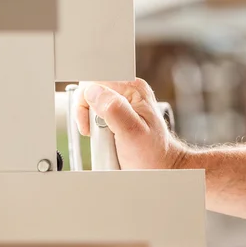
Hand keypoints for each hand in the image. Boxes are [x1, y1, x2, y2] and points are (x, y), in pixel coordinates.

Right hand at [74, 79, 188, 169]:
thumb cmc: (152, 152)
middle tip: (98, 132)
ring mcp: (123, 101)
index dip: (85, 102)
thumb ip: (114, 109)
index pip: (94, 80)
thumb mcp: (132, 132)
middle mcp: (128, 91)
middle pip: (90, 90)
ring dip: (90, 122)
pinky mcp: (118, 112)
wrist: (160, 165)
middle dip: (87, 113)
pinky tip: (105, 136)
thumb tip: (93, 91)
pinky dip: (94, 126)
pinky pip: (95, 113)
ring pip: (90, 103)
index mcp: (133, 88)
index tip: (91, 123)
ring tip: (104, 137)